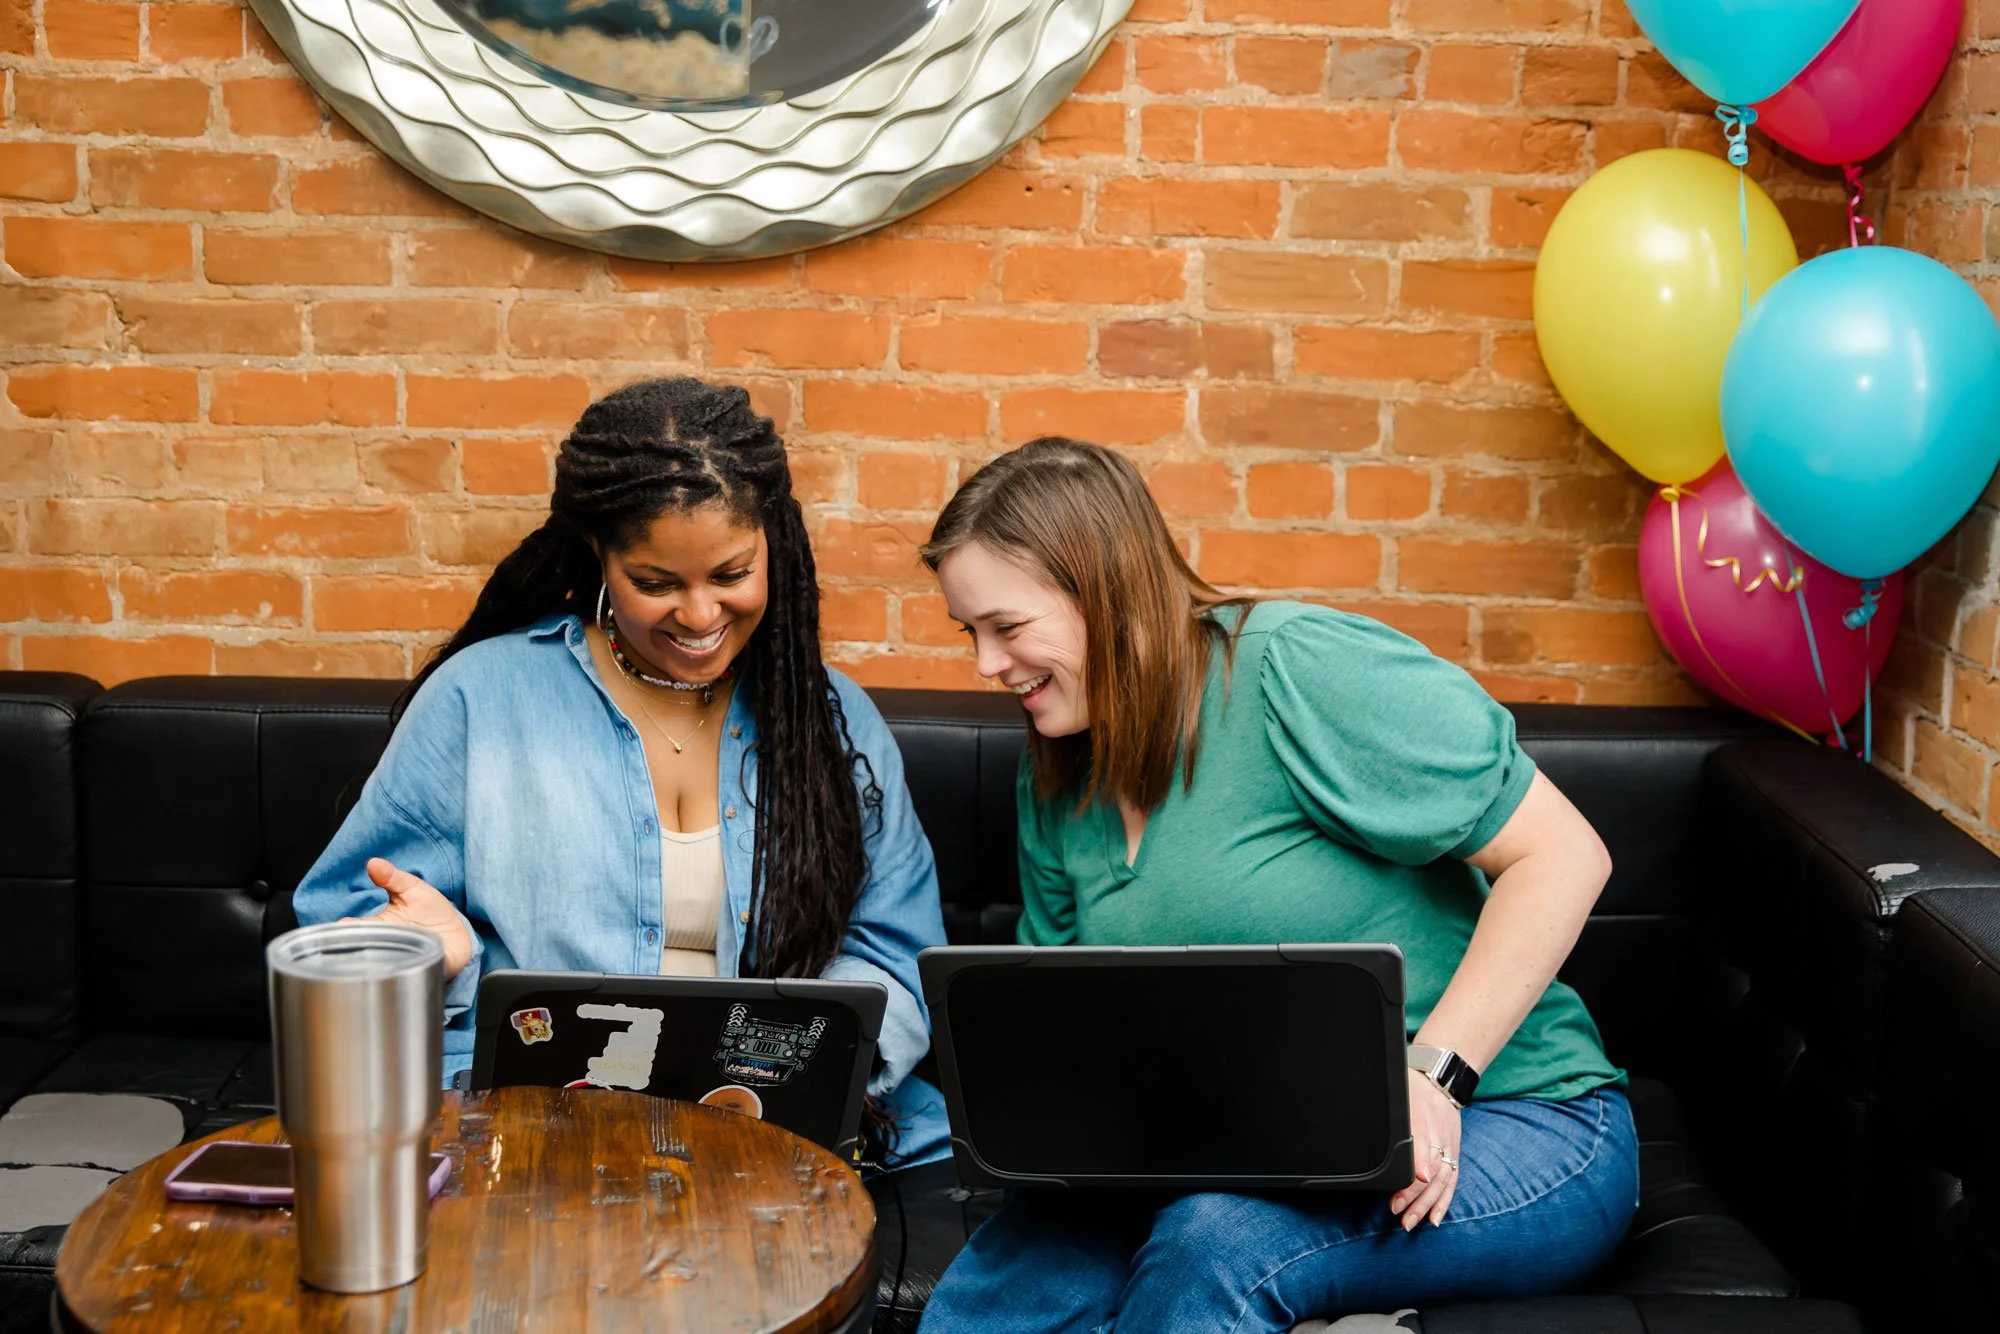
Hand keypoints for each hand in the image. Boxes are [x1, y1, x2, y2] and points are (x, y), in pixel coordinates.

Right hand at [339, 857, 473, 978]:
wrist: (458, 933)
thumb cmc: (429, 910)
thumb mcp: (412, 889)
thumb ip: (393, 878)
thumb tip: (373, 862)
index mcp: (377, 929)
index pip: (354, 930)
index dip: (346, 929)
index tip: (344, 925)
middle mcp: (385, 948)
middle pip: (365, 951)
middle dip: (361, 949)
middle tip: (364, 943)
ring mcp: (403, 961)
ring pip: (385, 966)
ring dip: (385, 960)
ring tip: (388, 953)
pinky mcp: (425, 969)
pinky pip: (414, 972)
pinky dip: (413, 968)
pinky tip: (412, 964)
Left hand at [1389, 1067, 1461, 1230]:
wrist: (1441, 1079)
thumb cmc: (1414, 1087)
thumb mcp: (1401, 1095)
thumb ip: (1397, 1119)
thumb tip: (1401, 1152)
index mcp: (1422, 1119)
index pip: (1420, 1150)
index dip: (1413, 1173)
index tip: (1404, 1190)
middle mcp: (1438, 1136)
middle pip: (1431, 1172)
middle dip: (1414, 1196)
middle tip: (1397, 1213)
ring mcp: (1449, 1147)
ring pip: (1441, 1180)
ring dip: (1426, 1204)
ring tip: (1411, 1223)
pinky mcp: (1454, 1154)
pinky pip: (1452, 1181)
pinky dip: (1443, 1201)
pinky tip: (1435, 1219)